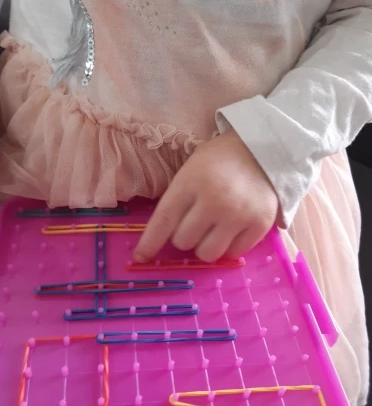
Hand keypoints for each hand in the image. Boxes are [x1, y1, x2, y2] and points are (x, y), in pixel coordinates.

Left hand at [134, 131, 277, 261]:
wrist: (266, 148)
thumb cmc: (220, 160)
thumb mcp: (191, 170)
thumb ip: (177, 200)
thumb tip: (161, 237)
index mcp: (191, 182)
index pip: (163, 221)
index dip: (150, 243)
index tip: (141, 257)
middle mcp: (214, 201)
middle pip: (183, 241)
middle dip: (184, 236)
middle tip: (194, 223)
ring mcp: (238, 215)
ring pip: (207, 253)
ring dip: (205, 246)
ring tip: (212, 230)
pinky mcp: (260, 224)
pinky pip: (234, 253)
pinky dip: (228, 246)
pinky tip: (232, 230)